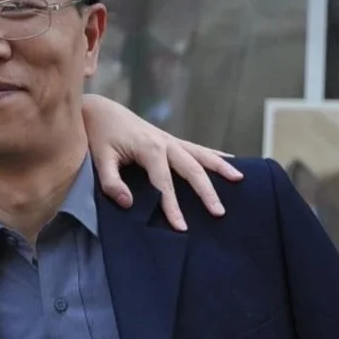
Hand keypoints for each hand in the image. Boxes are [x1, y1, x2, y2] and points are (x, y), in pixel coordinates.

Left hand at [83, 96, 241, 231]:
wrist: (101, 111)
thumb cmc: (99, 136)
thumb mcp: (99, 159)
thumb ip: (112, 182)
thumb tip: (128, 203)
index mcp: (150, 150)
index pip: (164, 185)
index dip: (172, 207)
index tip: (181, 228)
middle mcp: (166, 143)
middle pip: (192, 170)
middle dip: (207, 192)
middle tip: (219, 212)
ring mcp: (170, 141)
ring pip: (202, 155)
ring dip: (221, 167)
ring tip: (240, 180)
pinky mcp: (170, 140)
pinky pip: (198, 149)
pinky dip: (215, 155)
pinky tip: (231, 161)